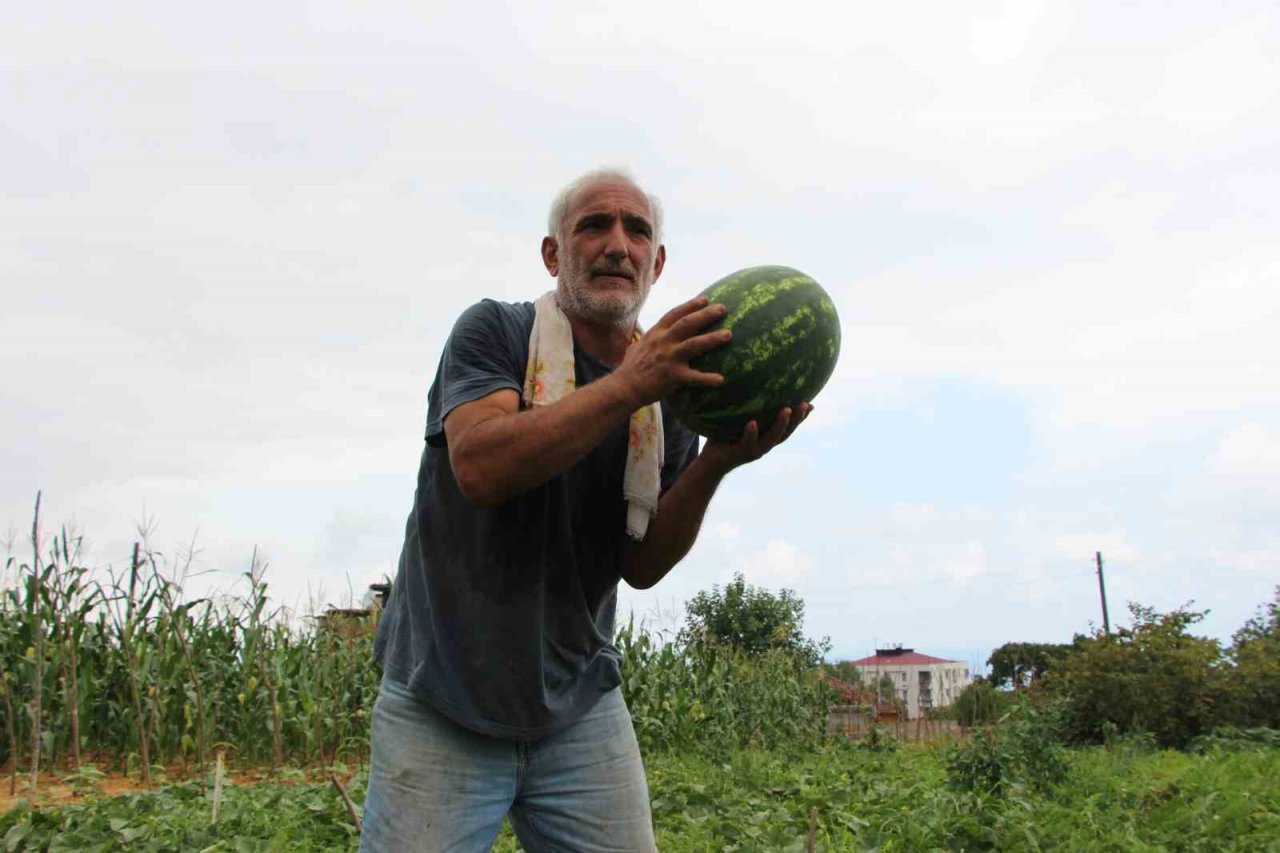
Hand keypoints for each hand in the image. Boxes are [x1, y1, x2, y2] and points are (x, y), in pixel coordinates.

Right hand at [615, 295, 731, 406]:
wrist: (624, 387)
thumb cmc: (630, 368)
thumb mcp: (638, 346)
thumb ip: (650, 338)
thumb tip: (654, 335)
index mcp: (656, 333)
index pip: (675, 314)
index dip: (691, 305)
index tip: (706, 299)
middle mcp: (663, 342)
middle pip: (687, 324)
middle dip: (706, 315)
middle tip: (723, 308)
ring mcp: (668, 358)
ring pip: (694, 344)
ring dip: (712, 339)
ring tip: (729, 334)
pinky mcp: (673, 376)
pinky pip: (694, 377)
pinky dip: (708, 379)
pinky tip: (721, 380)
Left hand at [699, 403, 812, 475]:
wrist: (710, 462)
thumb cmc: (725, 438)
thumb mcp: (739, 423)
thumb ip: (749, 410)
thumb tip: (751, 386)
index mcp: (767, 437)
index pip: (788, 427)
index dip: (801, 418)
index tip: (811, 405)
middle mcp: (764, 445)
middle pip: (786, 433)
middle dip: (797, 419)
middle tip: (804, 404)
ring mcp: (754, 450)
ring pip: (771, 438)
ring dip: (780, 424)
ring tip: (786, 410)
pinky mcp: (740, 453)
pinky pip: (747, 442)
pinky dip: (751, 433)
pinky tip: (753, 423)